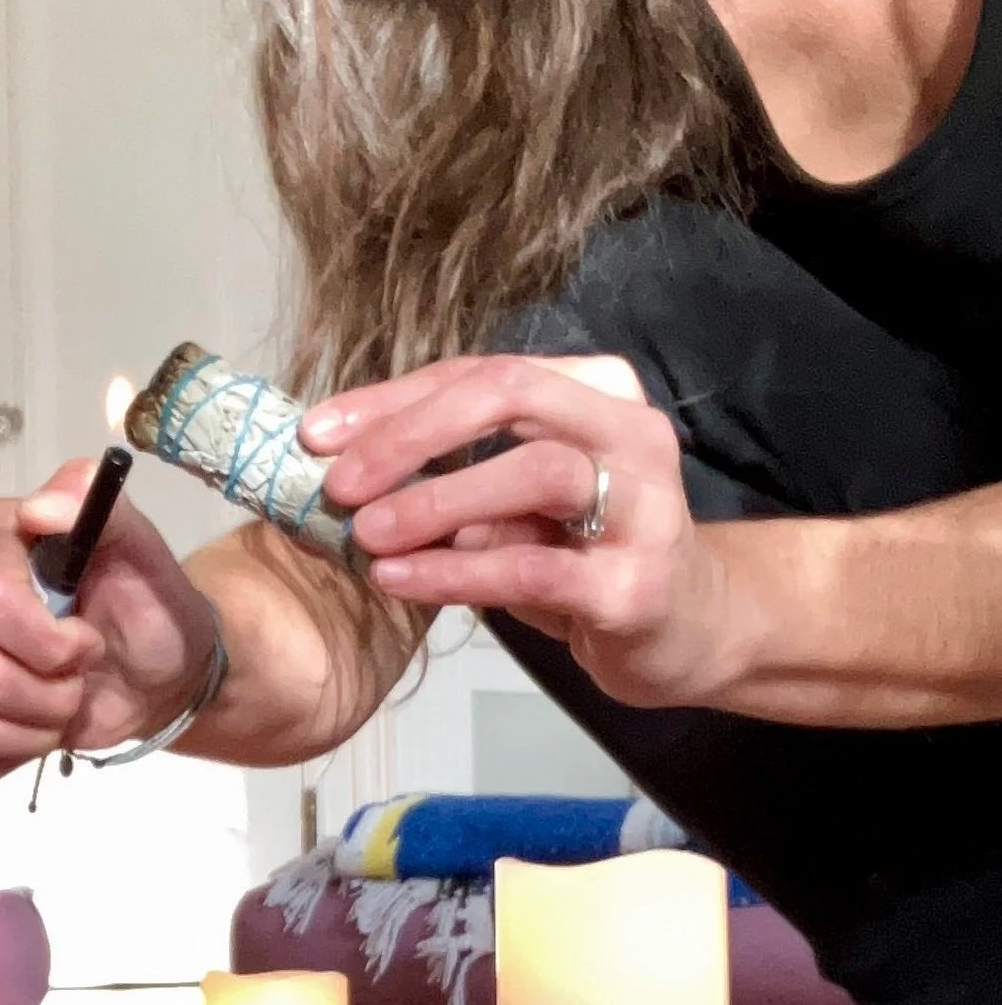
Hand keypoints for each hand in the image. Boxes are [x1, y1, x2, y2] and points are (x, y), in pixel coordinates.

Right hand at [0, 459, 217, 790]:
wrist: (154, 674)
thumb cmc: (148, 609)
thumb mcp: (144, 551)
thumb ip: (102, 508)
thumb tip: (37, 508)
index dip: (47, 641)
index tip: (88, 641)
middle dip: (47, 691)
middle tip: (80, 673)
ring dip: (33, 725)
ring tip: (63, 700)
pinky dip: (12, 753)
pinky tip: (36, 725)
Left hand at [301, 355, 738, 710]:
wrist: (688, 630)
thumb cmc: (582, 551)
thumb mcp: (514, 498)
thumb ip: (450, 469)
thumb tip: (336, 463)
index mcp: (595, 391)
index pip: (481, 374)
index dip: (392, 401)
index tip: (316, 436)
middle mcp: (630, 432)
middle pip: (511, 395)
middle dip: (412, 433)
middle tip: (339, 482)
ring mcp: (645, 506)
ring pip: (534, 473)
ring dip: (436, 501)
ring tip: (366, 535)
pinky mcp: (637, 585)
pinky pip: (535, 569)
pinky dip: (457, 572)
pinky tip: (400, 581)